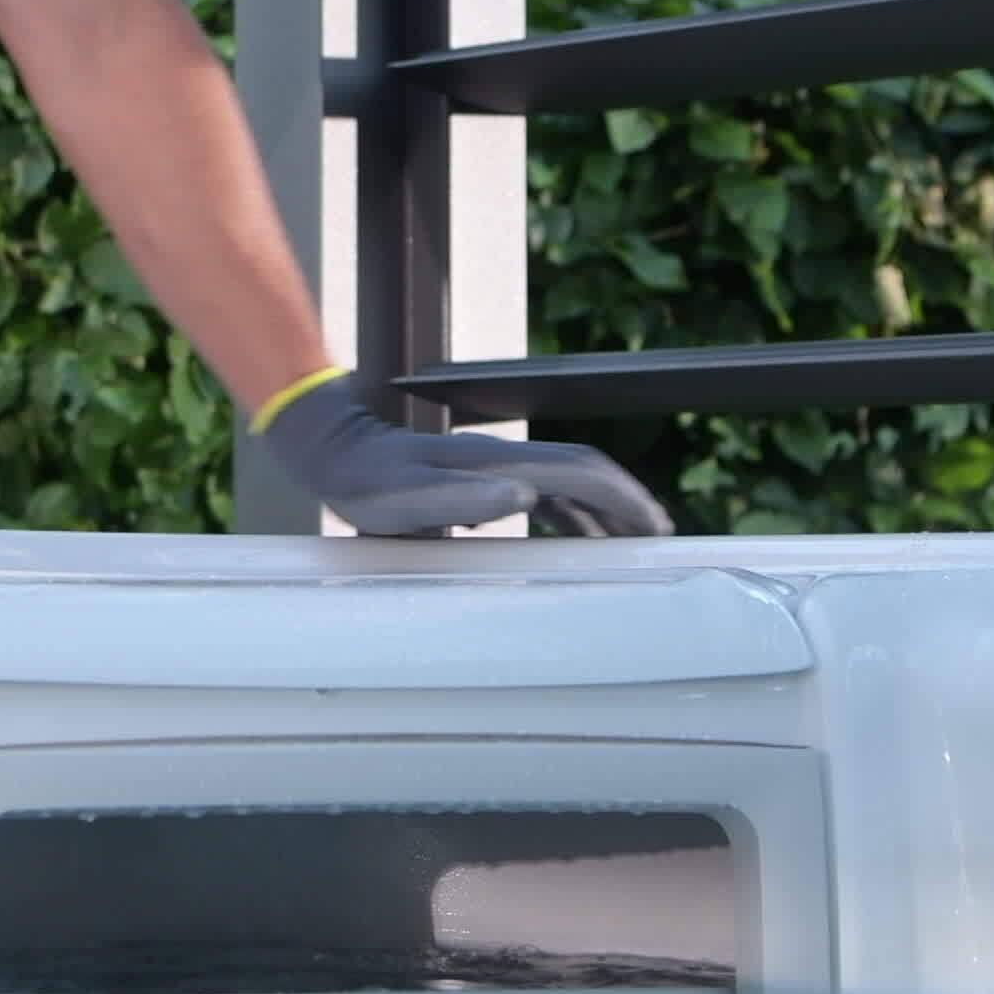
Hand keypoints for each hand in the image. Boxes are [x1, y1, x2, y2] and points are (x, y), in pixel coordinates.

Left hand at [251, 370, 670, 537]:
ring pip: (567, 482)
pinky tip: (578, 535)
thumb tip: (528, 498)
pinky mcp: (482, 478)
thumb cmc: (367, 483)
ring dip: (602, 508)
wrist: (336, 452)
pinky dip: (571, 512)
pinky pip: (542, 492)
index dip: (621, 496)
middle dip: (625, 501)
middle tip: (657, 538)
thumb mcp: (409, 501)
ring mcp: (495, 466)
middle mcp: (504, 458)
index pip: (578, 471)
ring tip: (630, 541)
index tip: (652, 525)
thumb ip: (464, 502)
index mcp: (497, 462)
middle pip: (584, 471)